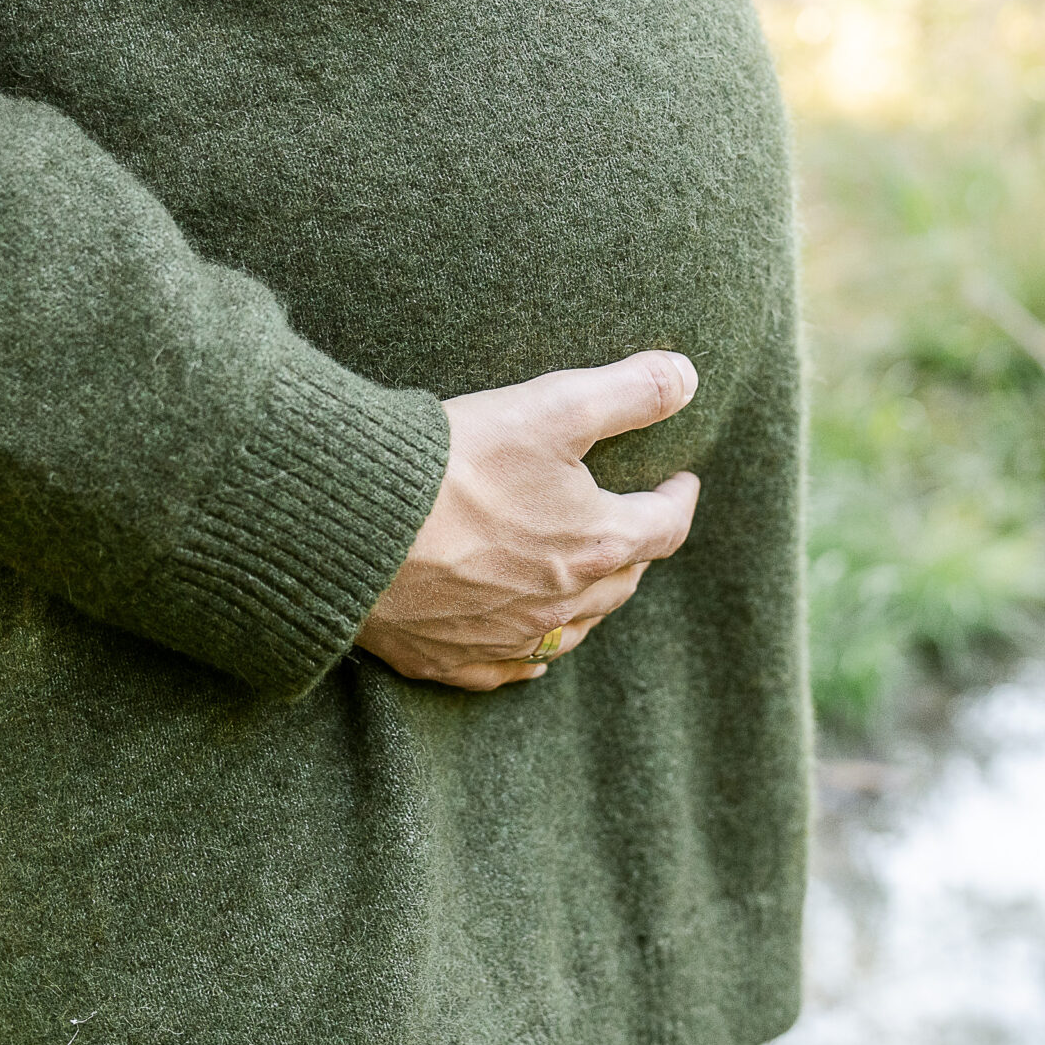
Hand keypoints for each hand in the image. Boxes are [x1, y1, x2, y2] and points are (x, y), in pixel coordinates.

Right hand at [355, 351, 703, 690]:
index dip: (679, 499)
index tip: (682, 482)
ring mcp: (503, 638)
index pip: (665, 527)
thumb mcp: (554, 407)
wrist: (354, 523)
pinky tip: (527, 649)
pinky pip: (506, 667)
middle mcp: (560, 604)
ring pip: (571, 630)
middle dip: (637, 550)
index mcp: (595, 545)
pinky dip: (527, 653)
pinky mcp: (446, 658)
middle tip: (635, 524)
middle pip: (622, 583)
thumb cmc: (456, 463)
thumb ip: (629, 392)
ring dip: (590, 605)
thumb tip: (689, 377)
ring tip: (589, 579)